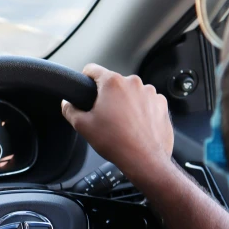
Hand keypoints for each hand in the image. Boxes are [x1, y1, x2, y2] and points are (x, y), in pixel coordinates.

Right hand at [62, 64, 173, 187]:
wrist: (144, 159)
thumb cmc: (115, 142)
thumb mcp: (83, 126)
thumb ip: (70, 110)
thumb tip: (66, 104)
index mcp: (112, 83)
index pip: (92, 69)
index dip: (85, 78)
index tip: (86, 87)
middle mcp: (133, 82)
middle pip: (113, 83)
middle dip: (108, 96)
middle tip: (105, 117)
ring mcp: (150, 92)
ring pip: (131, 93)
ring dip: (125, 103)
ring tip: (122, 124)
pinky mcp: (161, 104)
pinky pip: (146, 102)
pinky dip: (141, 110)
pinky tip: (136, 126)